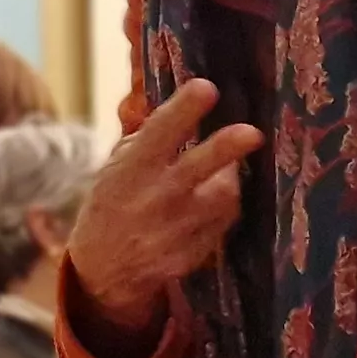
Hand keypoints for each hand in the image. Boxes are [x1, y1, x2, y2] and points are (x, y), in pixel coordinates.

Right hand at [65, 83, 261, 339]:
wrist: (104, 270)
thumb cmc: (113, 204)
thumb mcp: (116, 167)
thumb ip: (145, 137)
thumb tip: (176, 99)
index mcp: (131, 169)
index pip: (159, 132)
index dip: (184, 109)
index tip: (206, 88)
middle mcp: (155, 198)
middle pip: (198, 168)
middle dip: (226, 148)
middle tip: (252, 133)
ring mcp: (176, 230)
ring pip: (224, 197)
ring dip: (230, 180)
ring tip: (224, 173)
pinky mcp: (194, 253)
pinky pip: (223, 222)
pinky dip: (223, 209)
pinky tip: (211, 205)